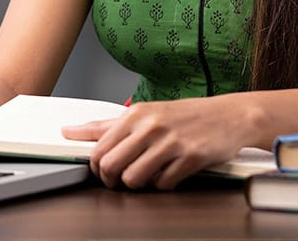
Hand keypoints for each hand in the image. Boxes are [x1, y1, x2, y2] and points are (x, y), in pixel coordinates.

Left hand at [61, 96, 257, 189]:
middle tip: (123, 178)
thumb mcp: (142, 114)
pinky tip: (169, 173)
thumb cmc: (183, 116)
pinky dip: (163, 184)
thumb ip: (103, 126)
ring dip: (139, 184)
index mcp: (135, 115)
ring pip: (134, 179)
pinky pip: (163, 184)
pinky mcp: (191, 158)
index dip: (97, 169)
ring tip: (148, 174)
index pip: (98, 151)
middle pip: (111, 167)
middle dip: (113, 180)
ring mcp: (170, 143)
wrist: (228, 115)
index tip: (104, 172)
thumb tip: (68, 131)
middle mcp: (150, 127)